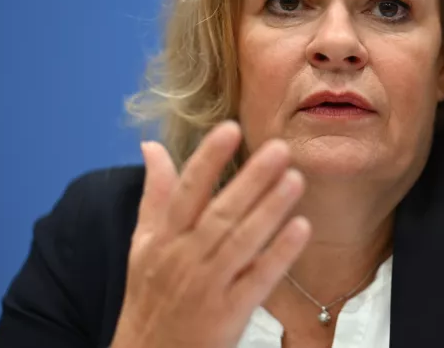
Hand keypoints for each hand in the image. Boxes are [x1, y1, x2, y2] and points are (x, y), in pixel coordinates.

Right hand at [110, 121, 310, 347]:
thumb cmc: (149, 298)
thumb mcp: (143, 245)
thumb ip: (154, 194)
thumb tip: (151, 145)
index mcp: (163, 239)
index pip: (186, 191)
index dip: (208, 159)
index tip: (230, 128)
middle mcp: (184, 259)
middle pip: (220, 213)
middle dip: (251, 179)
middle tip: (280, 148)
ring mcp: (207, 287)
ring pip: (241, 243)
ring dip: (270, 210)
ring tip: (296, 179)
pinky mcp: (228, 315)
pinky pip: (258, 280)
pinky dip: (278, 255)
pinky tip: (301, 229)